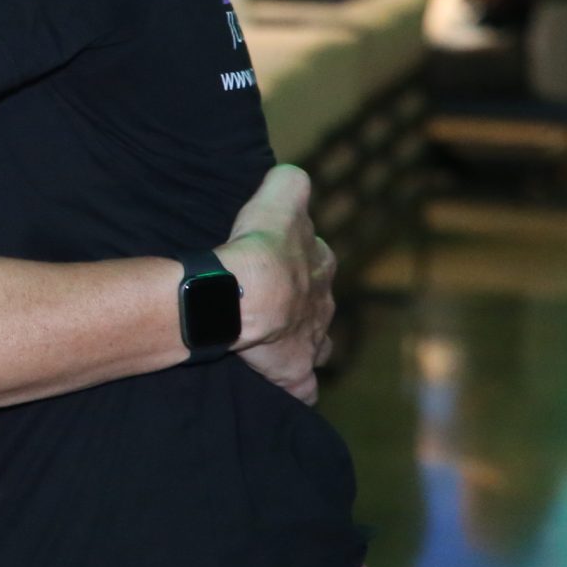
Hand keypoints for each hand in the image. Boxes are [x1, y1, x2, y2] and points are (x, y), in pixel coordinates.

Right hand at [216, 165, 334, 404]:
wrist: (243, 295)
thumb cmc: (260, 245)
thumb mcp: (279, 198)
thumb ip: (290, 184)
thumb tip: (293, 178)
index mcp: (320, 265)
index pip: (318, 258)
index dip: (300, 258)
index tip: (279, 258)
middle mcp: (323, 305)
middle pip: (320, 303)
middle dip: (304, 302)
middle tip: (275, 300)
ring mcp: (312, 342)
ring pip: (319, 344)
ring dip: (306, 344)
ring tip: (282, 344)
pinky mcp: (295, 374)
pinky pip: (303, 388)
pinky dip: (298, 388)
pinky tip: (287, 387)